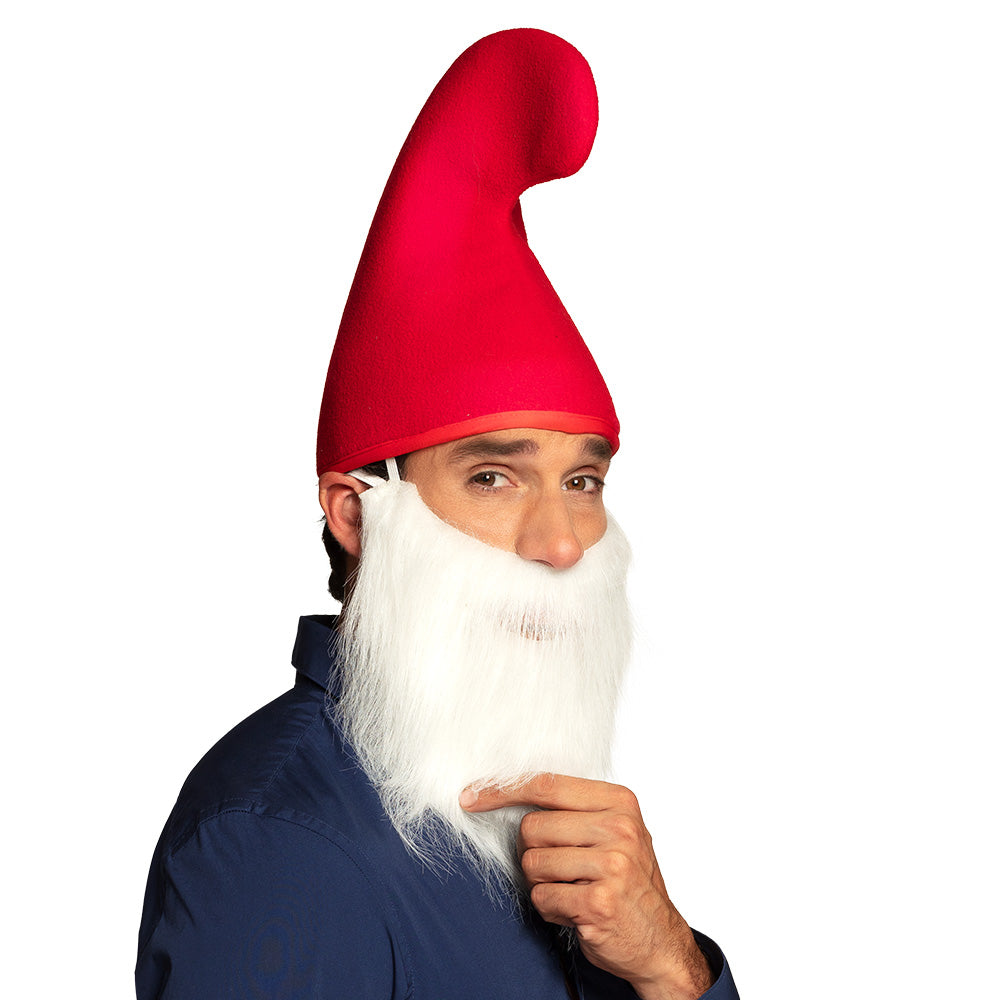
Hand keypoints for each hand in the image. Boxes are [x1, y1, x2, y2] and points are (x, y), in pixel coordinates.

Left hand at [460, 774, 713, 999]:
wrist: (662, 942)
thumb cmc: (630, 883)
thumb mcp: (615, 832)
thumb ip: (573, 810)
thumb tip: (506, 791)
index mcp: (620, 801)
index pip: (546, 784)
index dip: (503, 789)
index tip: (472, 796)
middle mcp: (619, 828)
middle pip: (532, 827)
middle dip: (534, 853)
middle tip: (561, 870)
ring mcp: (612, 864)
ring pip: (533, 864)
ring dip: (543, 885)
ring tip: (573, 891)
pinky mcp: (599, 901)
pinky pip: (542, 898)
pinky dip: (551, 910)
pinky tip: (577, 911)